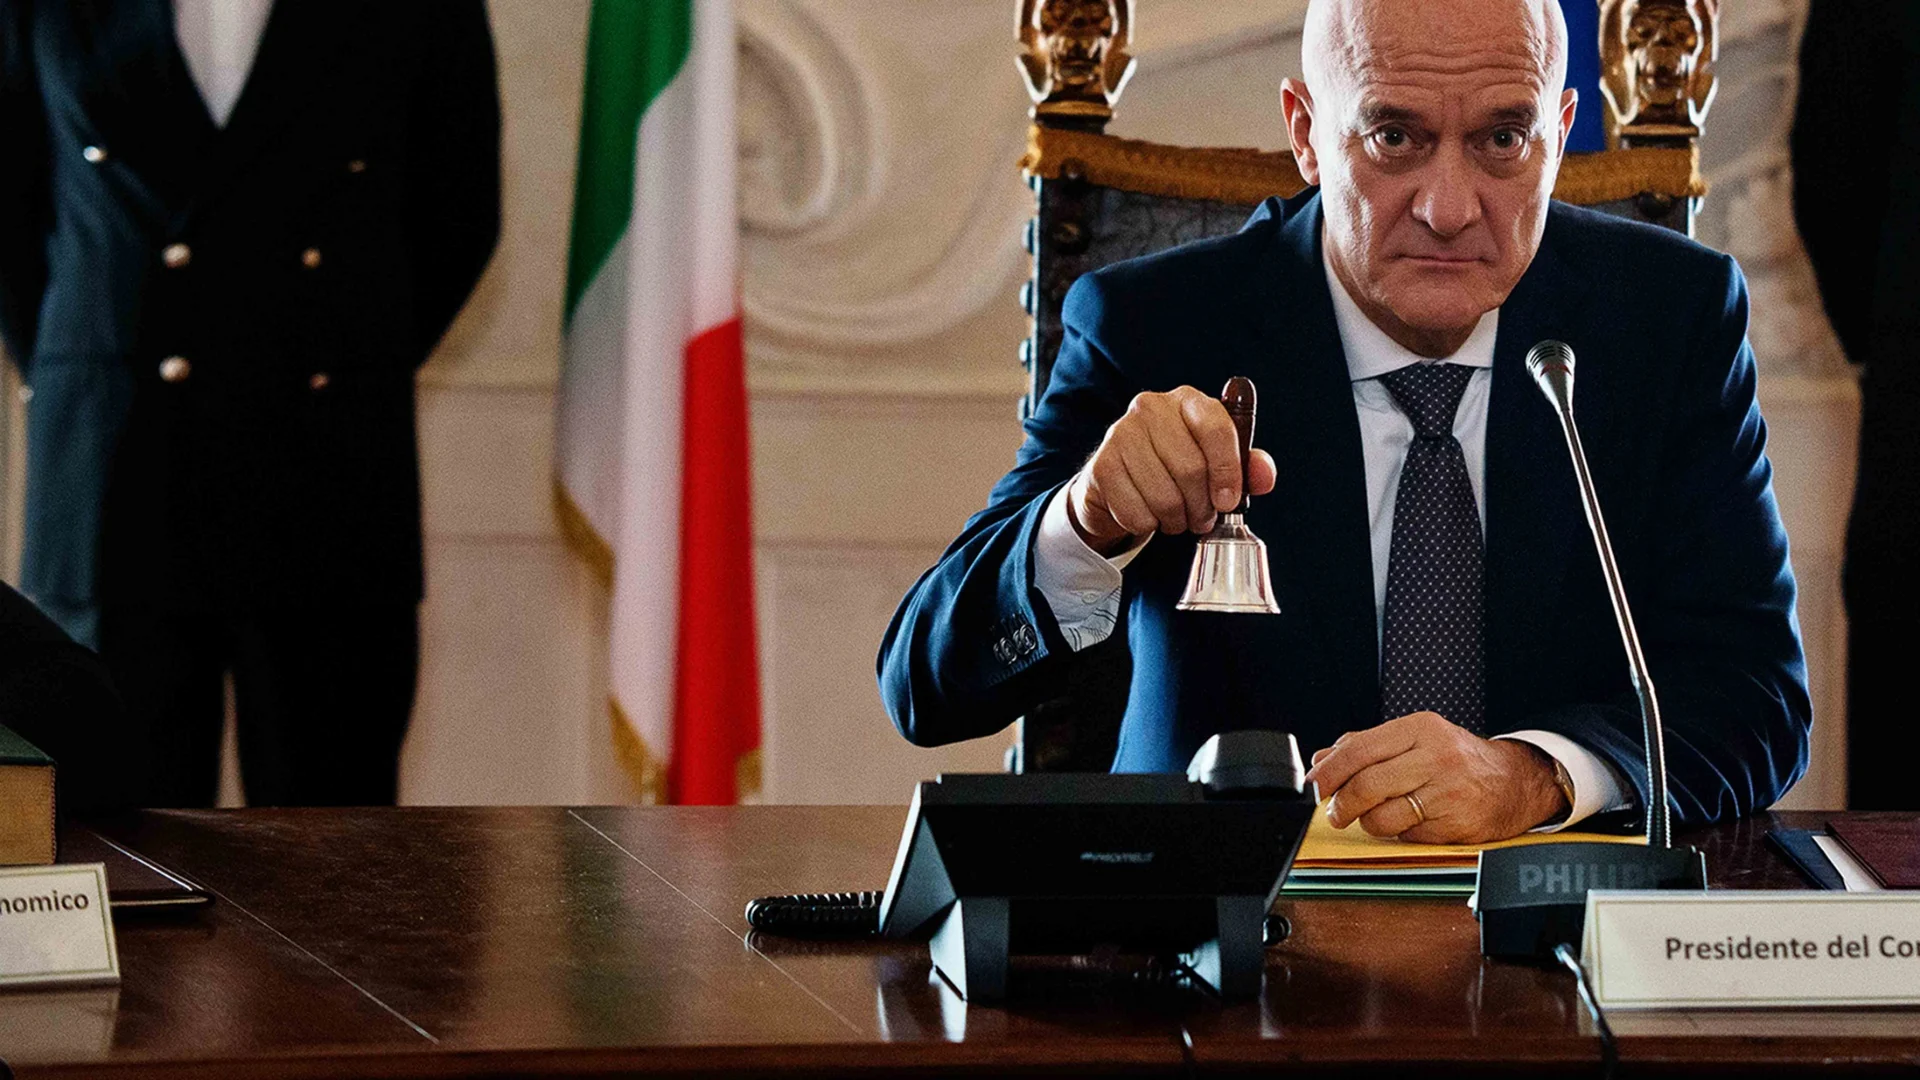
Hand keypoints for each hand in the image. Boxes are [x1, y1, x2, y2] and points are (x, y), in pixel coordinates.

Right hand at [1067, 387, 1278, 554]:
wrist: (1120, 478)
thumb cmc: (1174, 465)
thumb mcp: (1215, 460)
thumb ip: (1245, 466)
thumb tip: (1263, 477)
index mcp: (1187, 401)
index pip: (1216, 428)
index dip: (1227, 470)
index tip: (1229, 500)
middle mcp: (1150, 408)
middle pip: (1190, 469)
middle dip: (1202, 505)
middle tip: (1202, 517)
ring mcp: (1121, 434)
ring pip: (1164, 497)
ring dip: (1177, 520)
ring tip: (1178, 518)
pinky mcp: (1101, 465)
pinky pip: (1137, 512)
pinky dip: (1148, 525)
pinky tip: (1149, 514)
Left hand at [1303, 712, 1568, 843]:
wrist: (1514, 782)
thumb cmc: (1455, 759)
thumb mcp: (1414, 739)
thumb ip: (1365, 746)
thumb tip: (1320, 760)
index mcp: (1420, 729)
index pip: (1359, 749)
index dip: (1330, 772)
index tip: (1315, 785)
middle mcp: (1435, 757)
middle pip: (1367, 784)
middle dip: (1341, 803)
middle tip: (1335, 812)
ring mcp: (1448, 792)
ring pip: (1382, 816)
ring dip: (1368, 821)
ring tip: (1374, 815)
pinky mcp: (1456, 824)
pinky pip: (1406, 834)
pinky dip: (1398, 832)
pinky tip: (1409, 820)